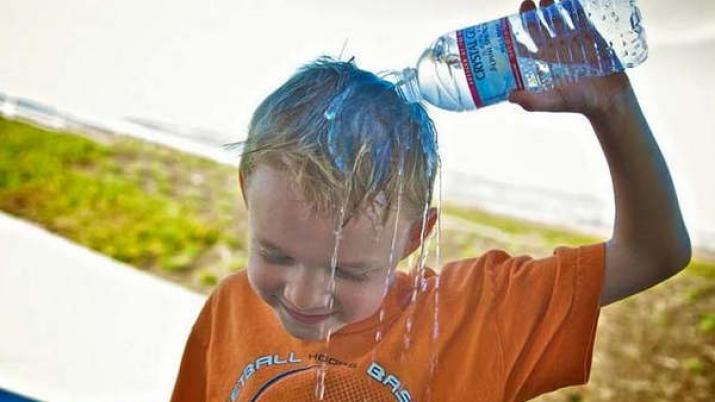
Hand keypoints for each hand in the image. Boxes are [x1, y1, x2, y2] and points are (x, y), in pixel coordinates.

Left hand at [508, 0, 634, 118]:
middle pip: (539, 25)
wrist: (609, 99)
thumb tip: (510, 96)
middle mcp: (554, 48)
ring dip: (551, 6)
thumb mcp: (553, 102)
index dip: (517, 29)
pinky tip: (570, 0)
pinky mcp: (590, 35)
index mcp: (542, 61)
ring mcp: (572, 40)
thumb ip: (533, 101)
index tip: (512, 20)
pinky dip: (575, 6)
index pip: (525, 41)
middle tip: (528, 3)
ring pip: (558, 18)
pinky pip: (580, 16)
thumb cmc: (578, 103)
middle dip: (532, 12)